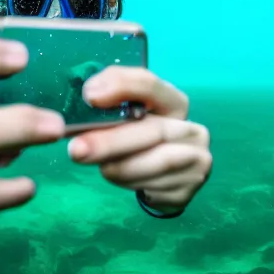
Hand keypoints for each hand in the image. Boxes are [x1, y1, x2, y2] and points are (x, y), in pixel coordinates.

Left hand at [68, 67, 211, 212]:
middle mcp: (193, 129)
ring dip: (120, 167)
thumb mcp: (122, 116)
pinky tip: (121, 179)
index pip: (150, 85)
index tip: (90, 97)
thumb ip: (108, 101)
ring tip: (101, 168)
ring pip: (155, 162)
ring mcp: (197, 160)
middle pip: (153, 130)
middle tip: (77, 150)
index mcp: (174, 103)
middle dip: (111, 141)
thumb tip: (91, 95)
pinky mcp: (189, 189)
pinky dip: (130, 183)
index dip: (121, 87)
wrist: (159, 178)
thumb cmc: (136, 138)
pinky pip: (155, 186)